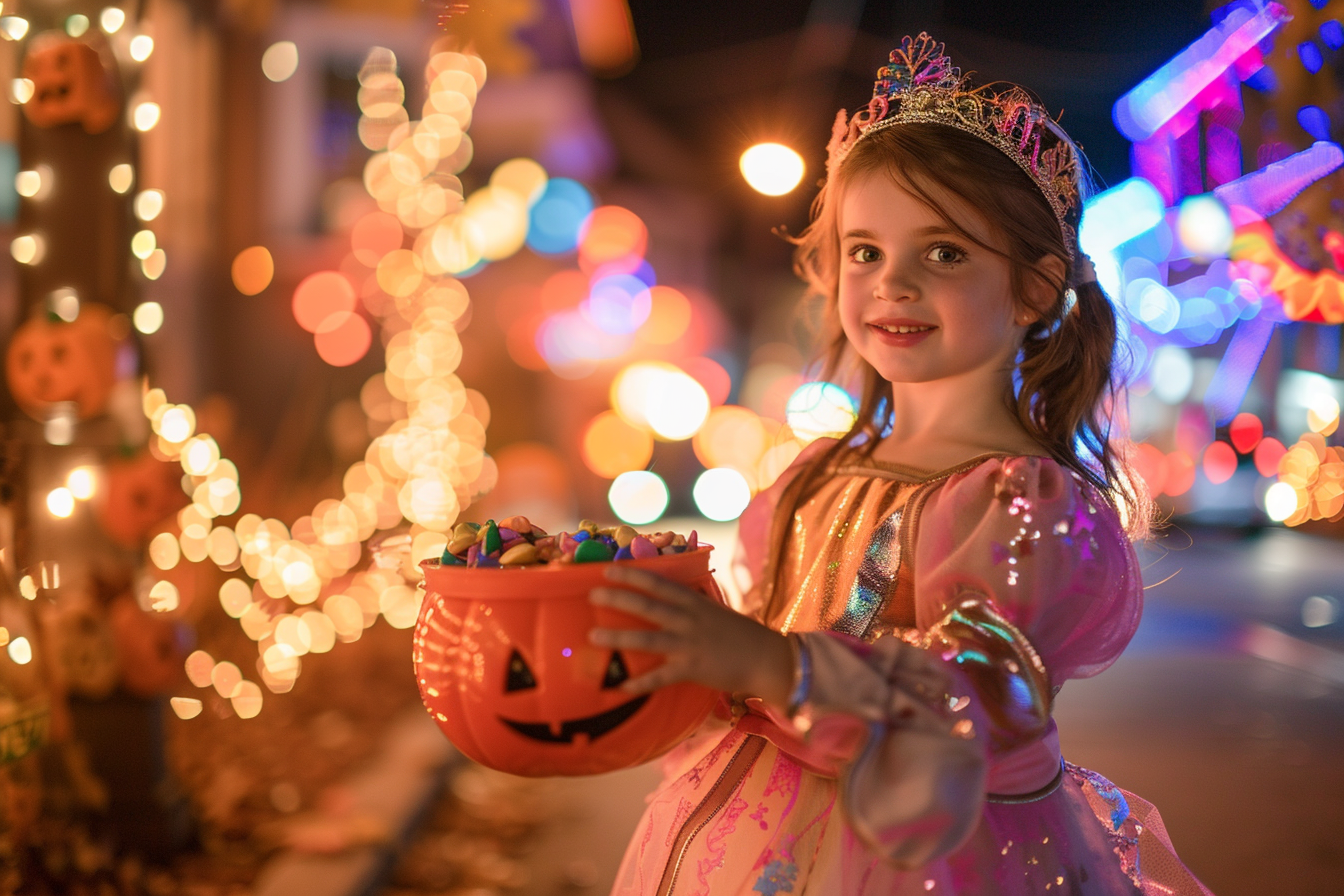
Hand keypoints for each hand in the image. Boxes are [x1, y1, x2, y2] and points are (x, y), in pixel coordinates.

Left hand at [588, 565, 794, 706]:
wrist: (767, 659)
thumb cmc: (741, 636)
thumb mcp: (716, 612)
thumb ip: (692, 606)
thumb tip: (667, 601)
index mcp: (694, 603)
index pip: (658, 583)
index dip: (632, 575)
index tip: (608, 569)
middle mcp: (688, 619)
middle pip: (647, 605)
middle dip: (618, 598)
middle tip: (592, 594)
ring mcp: (689, 644)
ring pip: (646, 638)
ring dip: (617, 636)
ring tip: (593, 635)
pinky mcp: (691, 669)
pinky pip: (659, 677)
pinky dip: (639, 682)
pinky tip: (619, 686)